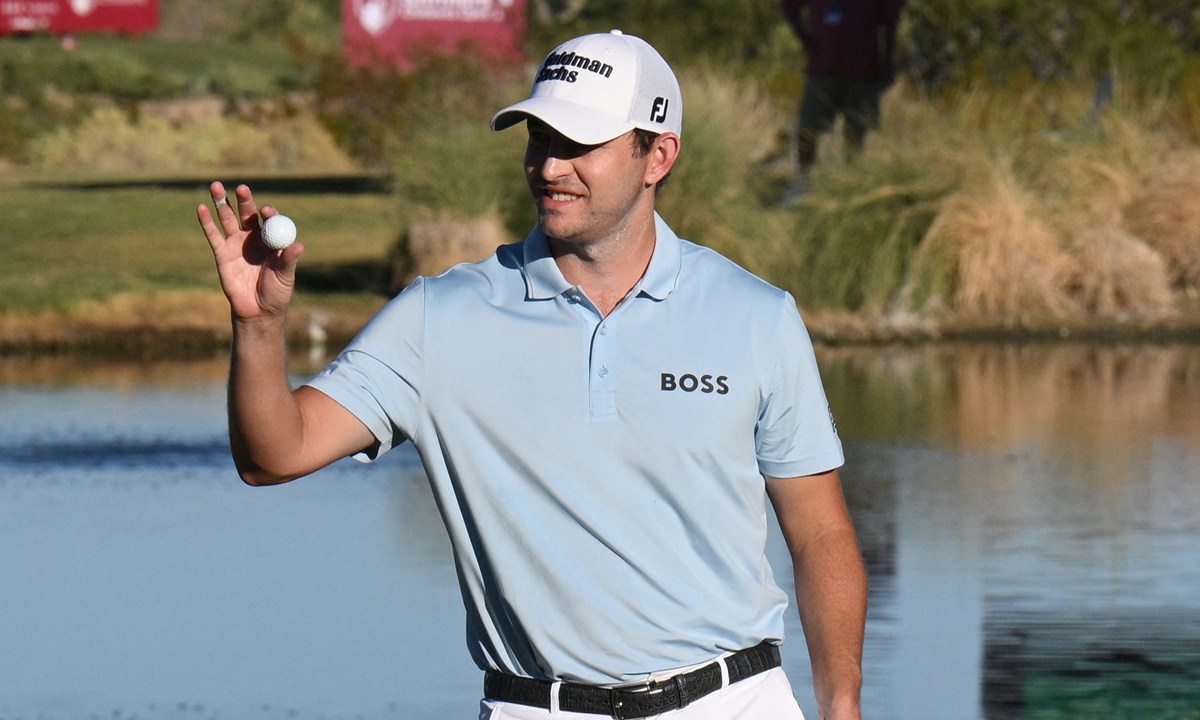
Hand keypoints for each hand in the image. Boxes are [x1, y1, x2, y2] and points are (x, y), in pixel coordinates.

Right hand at [197, 182, 303, 321]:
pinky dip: (206, 221)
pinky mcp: (222, 253)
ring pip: (228, 219)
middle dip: (244, 200)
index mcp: (272, 240)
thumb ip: (289, 260)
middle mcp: (253, 238)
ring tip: (216, 186)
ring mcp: (236, 244)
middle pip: (247, 214)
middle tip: (241, 188)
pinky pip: (213, 235)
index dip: (268, 214)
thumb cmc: (276, 292)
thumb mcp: (285, 276)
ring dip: (222, 202)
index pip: (269, 221)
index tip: (266, 211)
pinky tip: (201, 208)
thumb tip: (299, 246)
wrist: (258, 310)